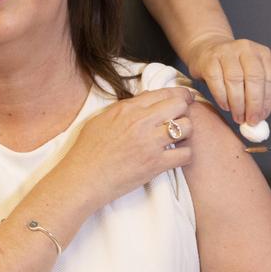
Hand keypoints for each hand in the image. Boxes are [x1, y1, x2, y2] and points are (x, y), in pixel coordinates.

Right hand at [58, 86, 195, 205]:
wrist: (83, 179)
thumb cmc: (87, 151)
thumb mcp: (102, 119)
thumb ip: (125, 107)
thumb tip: (147, 97)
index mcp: (128, 108)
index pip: (163, 92)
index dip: (179, 94)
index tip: (185, 98)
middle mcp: (141, 121)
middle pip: (180, 105)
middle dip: (185, 110)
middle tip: (183, 117)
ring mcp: (150, 143)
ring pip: (187, 127)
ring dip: (186, 132)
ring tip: (178, 138)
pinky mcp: (156, 164)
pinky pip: (186, 154)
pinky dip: (185, 155)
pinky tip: (177, 156)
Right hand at [186, 33, 270, 124]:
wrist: (206, 50)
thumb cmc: (231, 67)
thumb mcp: (250, 74)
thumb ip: (258, 94)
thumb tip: (260, 118)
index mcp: (263, 53)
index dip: (268, 100)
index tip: (262, 117)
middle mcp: (246, 49)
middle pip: (254, 78)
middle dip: (253, 104)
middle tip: (250, 120)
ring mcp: (227, 52)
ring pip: (235, 80)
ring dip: (238, 104)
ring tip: (238, 116)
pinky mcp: (210, 60)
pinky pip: (217, 81)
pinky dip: (222, 98)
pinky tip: (225, 106)